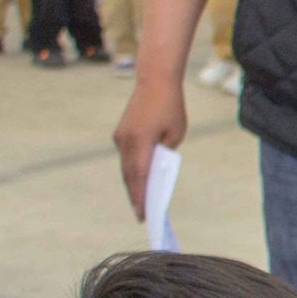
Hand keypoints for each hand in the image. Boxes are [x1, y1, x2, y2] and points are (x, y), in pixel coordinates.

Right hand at [114, 78, 188, 220]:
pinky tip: (138, 182)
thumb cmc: (171, 107)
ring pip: (126, 167)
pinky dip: (132, 170)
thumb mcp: (176, 133)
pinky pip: (126, 157)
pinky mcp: (120, 133)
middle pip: (130, 176)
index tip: (142, 214)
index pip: (140, 176)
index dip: (141, 197)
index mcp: (141, 141)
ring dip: (133, 185)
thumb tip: (155, 168)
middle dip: (136, 196)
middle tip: (141, 215)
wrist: (154, 82)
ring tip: (140, 203)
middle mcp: (125, 141)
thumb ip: (165, 153)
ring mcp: (120, 137)